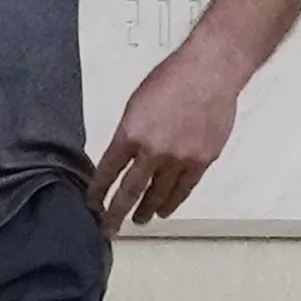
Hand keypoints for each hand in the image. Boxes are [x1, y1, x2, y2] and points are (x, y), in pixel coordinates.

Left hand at [89, 46, 245, 233]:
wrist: (209, 73)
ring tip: (137, 220)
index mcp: (130, 133)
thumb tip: (124, 155)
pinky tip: (165, 210)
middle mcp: (153, 150)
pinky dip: (173, 202)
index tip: (91, 203)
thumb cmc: (172, 79)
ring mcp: (179, 159)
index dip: (97, 190)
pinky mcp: (202, 161)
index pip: (108, 170)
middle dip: (116, 212)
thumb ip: (129, 132)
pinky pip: (184, 190)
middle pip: (130, 191)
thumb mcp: (135, 104)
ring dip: (145, 210)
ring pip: (158, 195)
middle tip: (108, 227)